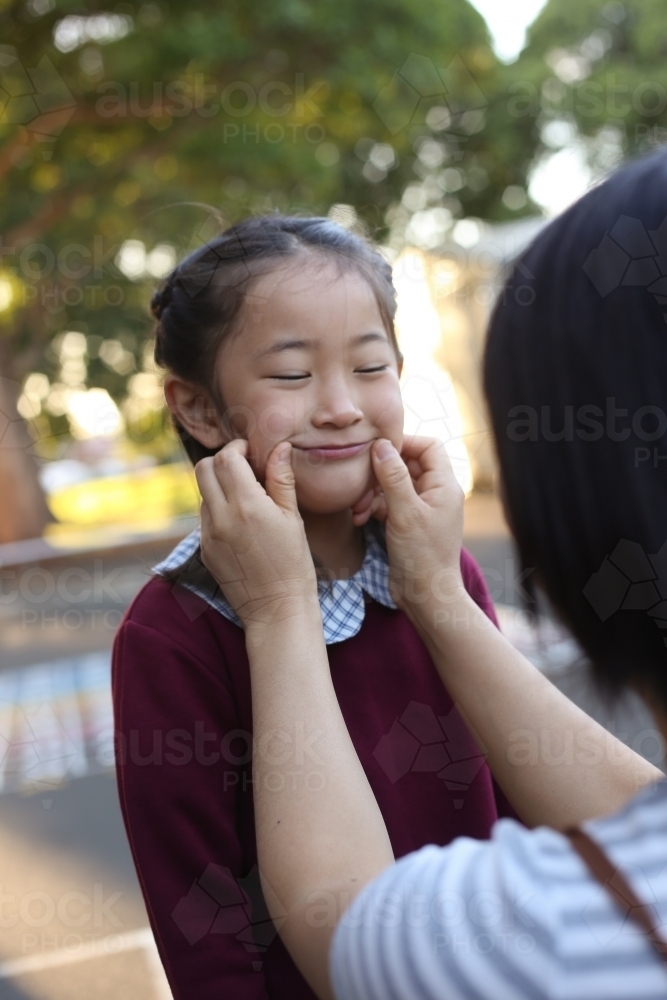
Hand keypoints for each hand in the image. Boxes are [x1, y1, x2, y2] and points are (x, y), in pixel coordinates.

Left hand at [195, 440, 318, 636]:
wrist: (277, 609)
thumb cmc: (294, 563)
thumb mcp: (293, 518)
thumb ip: (282, 479)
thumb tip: (280, 448)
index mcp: (246, 505)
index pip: (226, 458)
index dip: (238, 448)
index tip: (251, 453)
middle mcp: (221, 517)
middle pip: (204, 468)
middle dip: (222, 462)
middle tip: (244, 468)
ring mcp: (208, 535)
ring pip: (203, 493)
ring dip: (219, 486)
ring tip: (246, 498)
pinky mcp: (204, 550)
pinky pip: (204, 518)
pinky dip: (218, 509)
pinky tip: (241, 522)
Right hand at [368, 436, 466, 624]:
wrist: (426, 596)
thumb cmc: (422, 556)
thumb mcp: (405, 513)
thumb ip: (393, 477)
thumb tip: (381, 445)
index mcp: (444, 485)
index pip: (428, 446)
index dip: (403, 443)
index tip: (377, 449)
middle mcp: (436, 493)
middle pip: (407, 464)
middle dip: (380, 473)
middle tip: (360, 483)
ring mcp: (422, 509)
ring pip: (394, 485)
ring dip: (372, 493)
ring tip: (357, 508)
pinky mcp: (408, 523)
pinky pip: (389, 504)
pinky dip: (374, 507)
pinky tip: (360, 518)